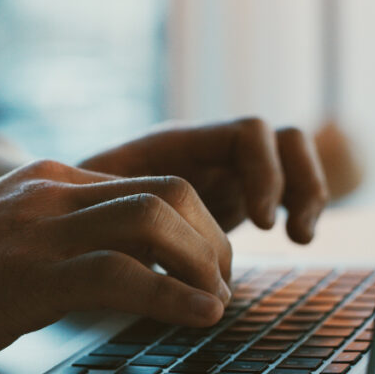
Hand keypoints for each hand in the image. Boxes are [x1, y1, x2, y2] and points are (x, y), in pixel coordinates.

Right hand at [0, 160, 231, 373]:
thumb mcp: (3, 230)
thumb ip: (53, 227)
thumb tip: (107, 252)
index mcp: (48, 179)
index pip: (149, 182)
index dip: (194, 223)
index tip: (207, 262)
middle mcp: (51, 194)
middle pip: (167, 191)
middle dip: (210, 238)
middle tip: (220, 281)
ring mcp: (41, 232)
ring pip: (155, 222)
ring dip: (203, 264)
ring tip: (216, 301)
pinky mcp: (32, 278)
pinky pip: (124, 275)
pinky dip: (174, 297)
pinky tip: (198, 316)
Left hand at [78, 118, 328, 242]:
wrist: (67, 213)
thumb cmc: (73, 207)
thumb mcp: (93, 206)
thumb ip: (122, 211)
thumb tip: (143, 237)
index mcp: (177, 143)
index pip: (247, 134)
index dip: (264, 173)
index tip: (262, 223)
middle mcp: (207, 150)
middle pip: (281, 139)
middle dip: (297, 181)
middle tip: (286, 233)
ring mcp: (223, 171)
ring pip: (290, 160)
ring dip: (308, 192)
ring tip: (300, 237)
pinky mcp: (231, 198)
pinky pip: (283, 188)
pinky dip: (298, 207)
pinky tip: (295, 239)